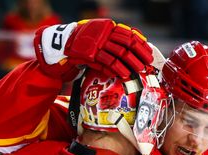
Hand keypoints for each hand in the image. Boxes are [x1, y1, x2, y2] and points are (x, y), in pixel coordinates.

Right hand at [34, 19, 152, 79]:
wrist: (58, 47)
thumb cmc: (81, 46)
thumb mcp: (98, 40)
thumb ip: (112, 42)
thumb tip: (133, 49)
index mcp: (106, 26)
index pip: (128, 33)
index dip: (140, 44)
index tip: (149, 53)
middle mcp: (102, 33)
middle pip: (126, 43)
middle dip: (139, 54)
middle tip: (147, 63)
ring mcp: (96, 43)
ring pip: (119, 53)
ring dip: (131, 63)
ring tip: (138, 70)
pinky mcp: (89, 54)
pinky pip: (107, 62)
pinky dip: (117, 69)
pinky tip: (124, 74)